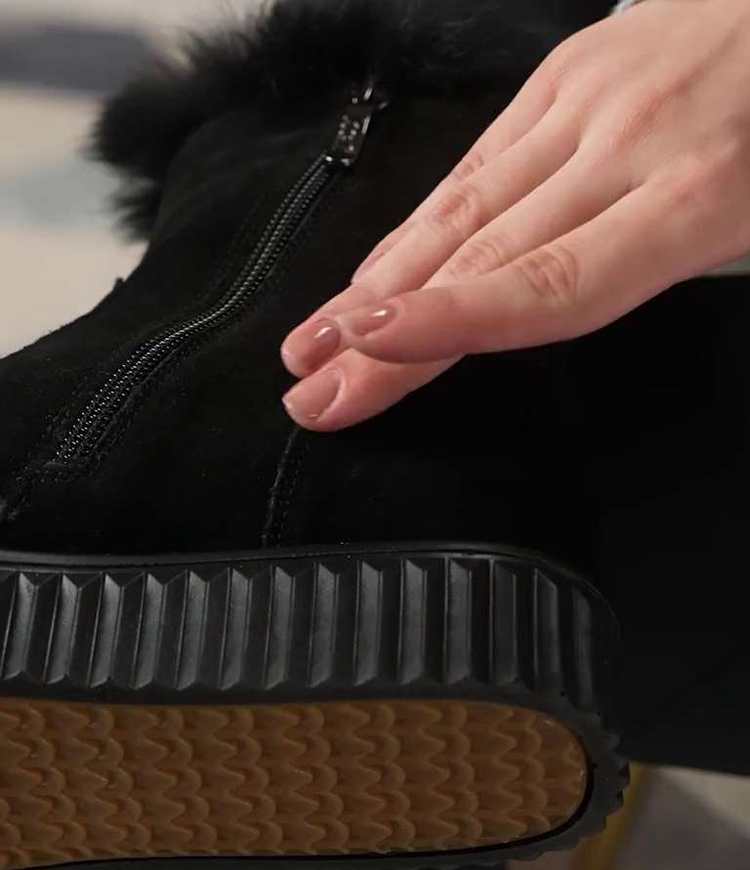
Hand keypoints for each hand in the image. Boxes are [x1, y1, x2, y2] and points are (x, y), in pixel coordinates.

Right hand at [280, 0, 749, 430]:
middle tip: (311, 391)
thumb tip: (561, 314)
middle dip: (381, 334)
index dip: (451, 324)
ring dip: (374, 283)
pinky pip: (476, 163)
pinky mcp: (563, 73)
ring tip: (314, 340)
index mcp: (699, 199)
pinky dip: (418, 225)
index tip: (369, 356)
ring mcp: (585, 99)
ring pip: (458, 208)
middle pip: (479, 257)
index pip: (550, 285)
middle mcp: (626, 146)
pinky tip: (376, 270)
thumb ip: (665, 277)